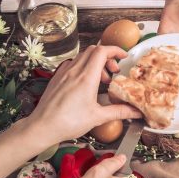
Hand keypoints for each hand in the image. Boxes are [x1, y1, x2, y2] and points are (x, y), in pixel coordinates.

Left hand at [23, 45, 141, 144]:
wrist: (42, 127)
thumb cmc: (68, 123)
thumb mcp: (98, 117)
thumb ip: (119, 111)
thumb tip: (135, 112)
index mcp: (86, 78)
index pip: (102, 51)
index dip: (115, 50)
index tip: (123, 57)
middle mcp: (74, 71)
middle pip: (93, 50)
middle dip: (107, 57)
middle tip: (114, 72)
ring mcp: (63, 73)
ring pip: (82, 56)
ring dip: (95, 62)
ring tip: (101, 80)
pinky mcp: (56, 78)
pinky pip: (72, 64)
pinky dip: (83, 66)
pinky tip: (85, 81)